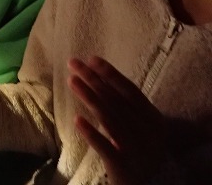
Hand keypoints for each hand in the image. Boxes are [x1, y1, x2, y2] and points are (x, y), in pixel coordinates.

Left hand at [68, 56, 167, 184]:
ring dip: (89, 97)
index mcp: (154, 118)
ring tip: (71, 81)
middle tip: (73, 64)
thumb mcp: (139, 125)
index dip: (111, 74)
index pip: (130, 91)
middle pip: (116, 100)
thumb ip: (124, 104)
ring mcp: (136, 149)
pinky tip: (76, 120)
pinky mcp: (122, 166)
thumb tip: (97, 74)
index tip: (92, 59)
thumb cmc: (139, 147)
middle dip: (93, 79)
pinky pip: (105, 147)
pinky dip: (91, 133)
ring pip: (109, 119)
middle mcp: (148, 132)